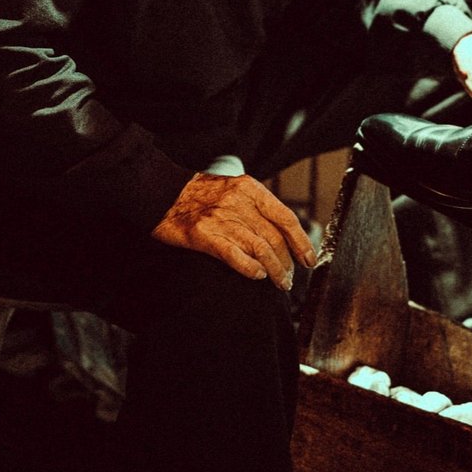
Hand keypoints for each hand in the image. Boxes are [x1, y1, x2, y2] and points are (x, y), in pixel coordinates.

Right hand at [153, 171, 316, 286]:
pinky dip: (250, 268)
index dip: (301, 242)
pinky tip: (257, 276)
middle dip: (288, 262)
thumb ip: (257, 206)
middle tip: (290, 277)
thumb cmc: (200, 194)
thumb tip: (283, 234)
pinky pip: (235, 256)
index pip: (285, 218)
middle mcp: (238, 203)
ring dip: (274, 270)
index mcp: (250, 189)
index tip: (309, 259)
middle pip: (275, 238)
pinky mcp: (204, 236)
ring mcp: (221, 219)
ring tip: (279, 282)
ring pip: (260, 249)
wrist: (162, 192)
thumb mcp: (234, 188)